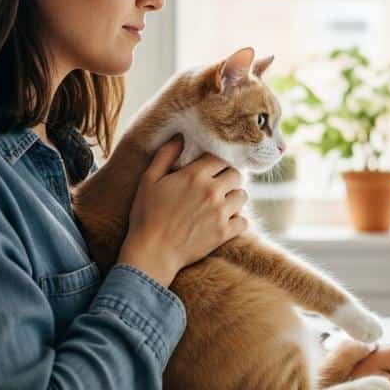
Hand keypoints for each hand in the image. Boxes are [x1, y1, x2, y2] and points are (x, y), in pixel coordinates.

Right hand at [118, 134, 248, 285]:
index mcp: (194, 175)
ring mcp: (220, 212)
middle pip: (236, 174)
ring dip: (234, 197)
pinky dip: (237, 220)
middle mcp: (212, 191)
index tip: (209, 169)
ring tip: (222, 202)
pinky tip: (224, 221)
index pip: (220, 158)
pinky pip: (243, 220)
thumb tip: (180, 137)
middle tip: (218, 185)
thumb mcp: (149, 180)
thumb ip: (165, 155)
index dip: (215, 162)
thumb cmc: (146, 215)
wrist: (152, 252)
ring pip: (242, 196)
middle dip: (228, 177)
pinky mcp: (224, 232)